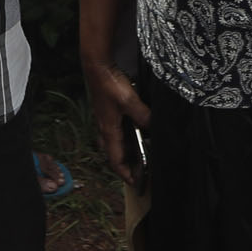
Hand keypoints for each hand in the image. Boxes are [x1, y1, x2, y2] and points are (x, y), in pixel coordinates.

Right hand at [83, 61, 150, 187]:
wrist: (97, 67)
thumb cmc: (109, 84)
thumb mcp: (130, 101)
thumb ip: (143, 116)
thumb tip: (154, 128)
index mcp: (109, 131)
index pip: (115, 160)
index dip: (125, 174)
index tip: (135, 184)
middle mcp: (105, 128)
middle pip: (115, 154)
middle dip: (127, 165)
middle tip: (141, 172)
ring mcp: (106, 120)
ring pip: (117, 142)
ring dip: (127, 152)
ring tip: (142, 156)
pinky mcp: (108, 111)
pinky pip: (118, 131)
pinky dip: (127, 137)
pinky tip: (138, 132)